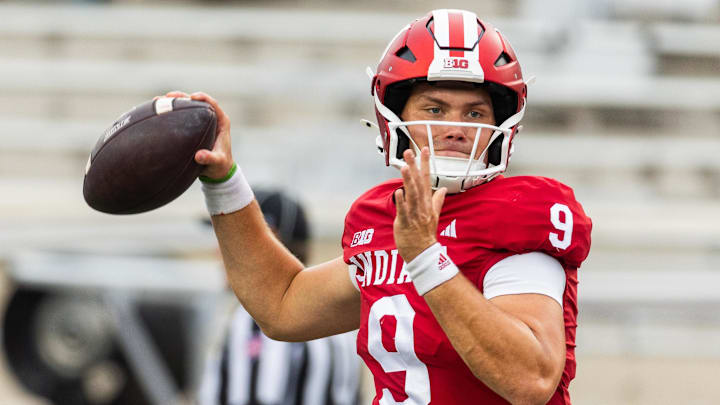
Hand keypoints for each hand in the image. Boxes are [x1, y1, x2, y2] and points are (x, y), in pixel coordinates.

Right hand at [163, 91, 234, 179]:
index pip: (212, 104)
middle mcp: (211, 118)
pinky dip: (170, 113)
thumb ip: (210, 158)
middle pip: (196, 101)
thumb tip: (198, 156)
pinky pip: (181, 116)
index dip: (203, 98)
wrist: (217, 171)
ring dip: (173, 102)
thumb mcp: (217, 162)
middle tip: (169, 96)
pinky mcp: (192, 127)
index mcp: (221, 122)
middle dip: (182, 97)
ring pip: (187, 107)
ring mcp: (201, 121)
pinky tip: (156, 112)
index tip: (192, 97)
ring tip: (158, 101)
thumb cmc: (220, 165)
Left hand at [394, 147, 446, 261]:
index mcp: (427, 202)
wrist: (422, 253)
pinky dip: (402, 201)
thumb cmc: (425, 234)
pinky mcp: (406, 223)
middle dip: (415, 166)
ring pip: (412, 194)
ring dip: (409, 180)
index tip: (424, 150)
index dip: (425, 164)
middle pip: (419, 183)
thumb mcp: (433, 215)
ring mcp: (415, 214)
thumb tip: (444, 190)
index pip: (427, 179)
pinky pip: (404, 211)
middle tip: (410, 152)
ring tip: (406, 166)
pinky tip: (398, 191)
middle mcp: (422, 206)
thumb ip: (438, 201)